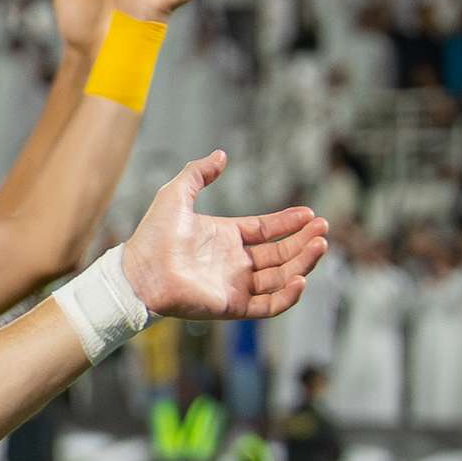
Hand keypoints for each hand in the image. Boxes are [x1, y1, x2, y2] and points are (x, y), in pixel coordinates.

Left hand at [120, 151, 329, 320]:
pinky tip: (301, 279)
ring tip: (319, 245)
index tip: (310, 214)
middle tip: (323, 229)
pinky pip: (269, 305)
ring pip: (281, 277)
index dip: (289, 222)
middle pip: (280, 253)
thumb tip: (221, 155)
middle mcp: (234, 262)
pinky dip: (288, 296)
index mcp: (226, 237)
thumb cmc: (153, 235)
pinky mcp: (233, 306)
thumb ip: (198, 173)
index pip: (267, 230)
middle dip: (304, 241)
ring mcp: (235, 285)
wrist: (138, 272)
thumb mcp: (176, 194)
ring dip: (303, 263)